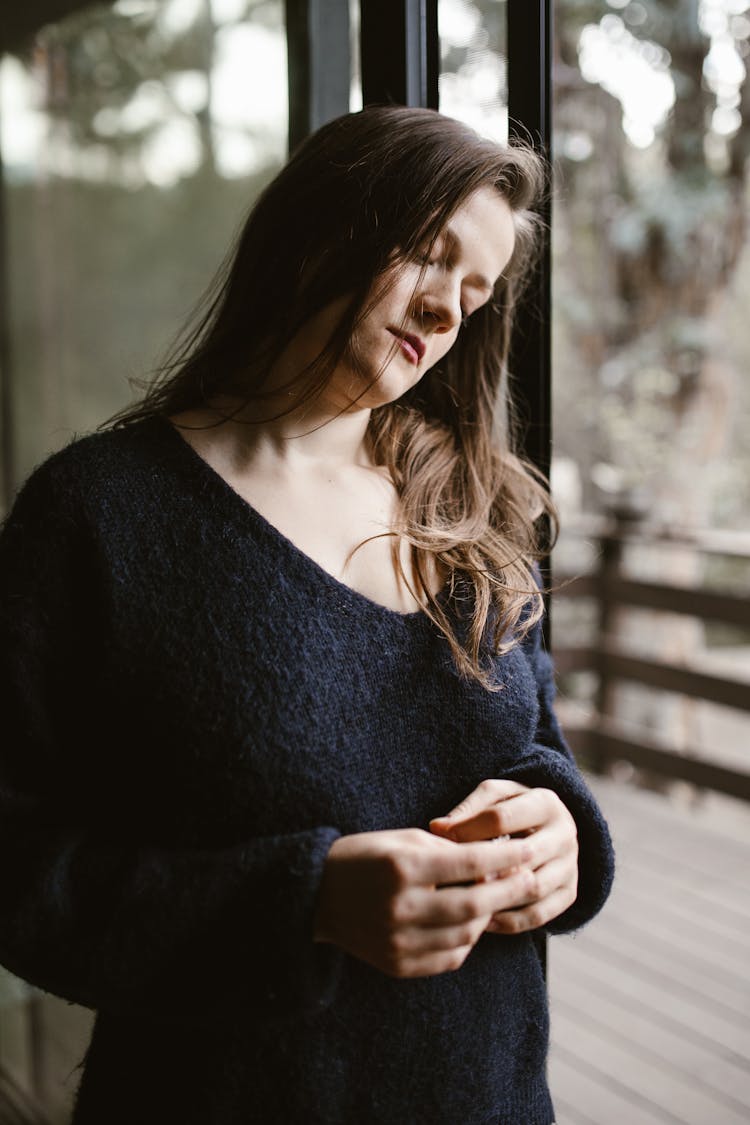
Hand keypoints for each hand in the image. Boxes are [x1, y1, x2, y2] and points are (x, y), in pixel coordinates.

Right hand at [312, 827, 537, 977]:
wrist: (316, 895)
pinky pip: (449, 958)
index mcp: (402, 868)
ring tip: (497, 898)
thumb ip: (449, 851)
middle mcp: (401, 908)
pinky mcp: (397, 965)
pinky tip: (469, 923)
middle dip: (508, 889)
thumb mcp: (404, 840)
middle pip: (474, 904)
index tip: (530, 848)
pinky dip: (466, 941)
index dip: (506, 855)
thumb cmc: (365, 857)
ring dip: (488, 915)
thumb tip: (497, 862)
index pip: (470, 862)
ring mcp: (398, 942)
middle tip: (531, 879)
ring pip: (466, 934)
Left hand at [429, 779, 578, 933]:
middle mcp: (565, 833)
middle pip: (524, 854)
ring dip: (498, 897)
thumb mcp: (493, 797)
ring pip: (534, 888)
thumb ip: (468, 809)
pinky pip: (540, 914)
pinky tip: (482, 921)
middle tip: (453, 876)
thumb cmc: (510, 808)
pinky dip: (510, 921)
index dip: (469, 829)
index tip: (443, 839)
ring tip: (465, 901)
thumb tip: (437, 828)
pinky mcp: (569, 892)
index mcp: (545, 802)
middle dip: (485, 866)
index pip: (503, 817)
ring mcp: (570, 865)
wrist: (547, 827)